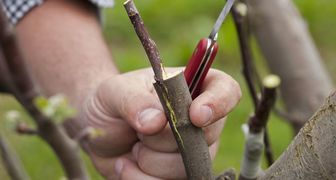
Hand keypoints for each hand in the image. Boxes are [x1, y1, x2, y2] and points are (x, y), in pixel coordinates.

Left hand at [80, 67, 240, 178]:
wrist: (98, 129)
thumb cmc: (111, 102)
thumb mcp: (115, 92)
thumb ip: (134, 102)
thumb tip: (157, 122)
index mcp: (191, 87)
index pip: (226, 90)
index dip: (219, 103)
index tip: (195, 115)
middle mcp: (199, 121)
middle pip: (206, 136)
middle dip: (165, 139)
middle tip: (139, 131)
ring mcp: (192, 151)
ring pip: (187, 167)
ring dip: (150, 161)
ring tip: (133, 147)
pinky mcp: (177, 174)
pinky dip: (141, 179)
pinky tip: (126, 164)